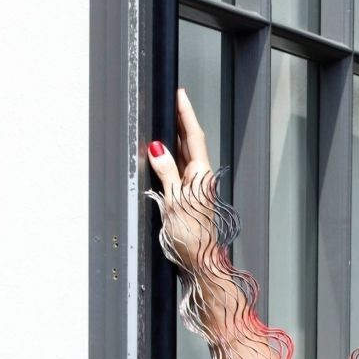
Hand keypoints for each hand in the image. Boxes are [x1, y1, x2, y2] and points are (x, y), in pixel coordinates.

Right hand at [145, 87, 217, 269]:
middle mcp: (201, 180)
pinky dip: (170, 159)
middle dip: (180, 122)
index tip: (180, 94)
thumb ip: (166, 172)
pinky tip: (163, 154)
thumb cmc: (191, 237)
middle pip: (190, 144)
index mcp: (201, 176)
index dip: (186, 114)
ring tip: (164, 121)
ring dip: (174, 139)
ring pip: (184, 157)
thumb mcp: (174, 200)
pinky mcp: (189, 199)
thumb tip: (157, 148)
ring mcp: (195, 189)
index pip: (193, 136)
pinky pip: (179, 172)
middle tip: (170, 102)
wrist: (200, 263)